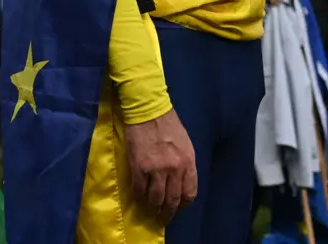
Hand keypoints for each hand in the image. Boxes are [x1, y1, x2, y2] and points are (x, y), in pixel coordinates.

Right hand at [125, 109, 197, 223]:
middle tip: (163, 218)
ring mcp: (157, 170)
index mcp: (188, 162)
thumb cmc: (168, 124)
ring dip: (153, 209)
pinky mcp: (140, 168)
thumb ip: (185, 163)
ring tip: (150, 212)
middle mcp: (175, 169)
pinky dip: (138, 198)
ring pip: (156, 199)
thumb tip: (180, 182)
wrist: (149, 110)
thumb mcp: (185, 144)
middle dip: (168, 213)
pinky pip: (139, 190)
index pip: (189, 193)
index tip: (177, 209)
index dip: (183, 205)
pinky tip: (138, 199)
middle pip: (173, 200)